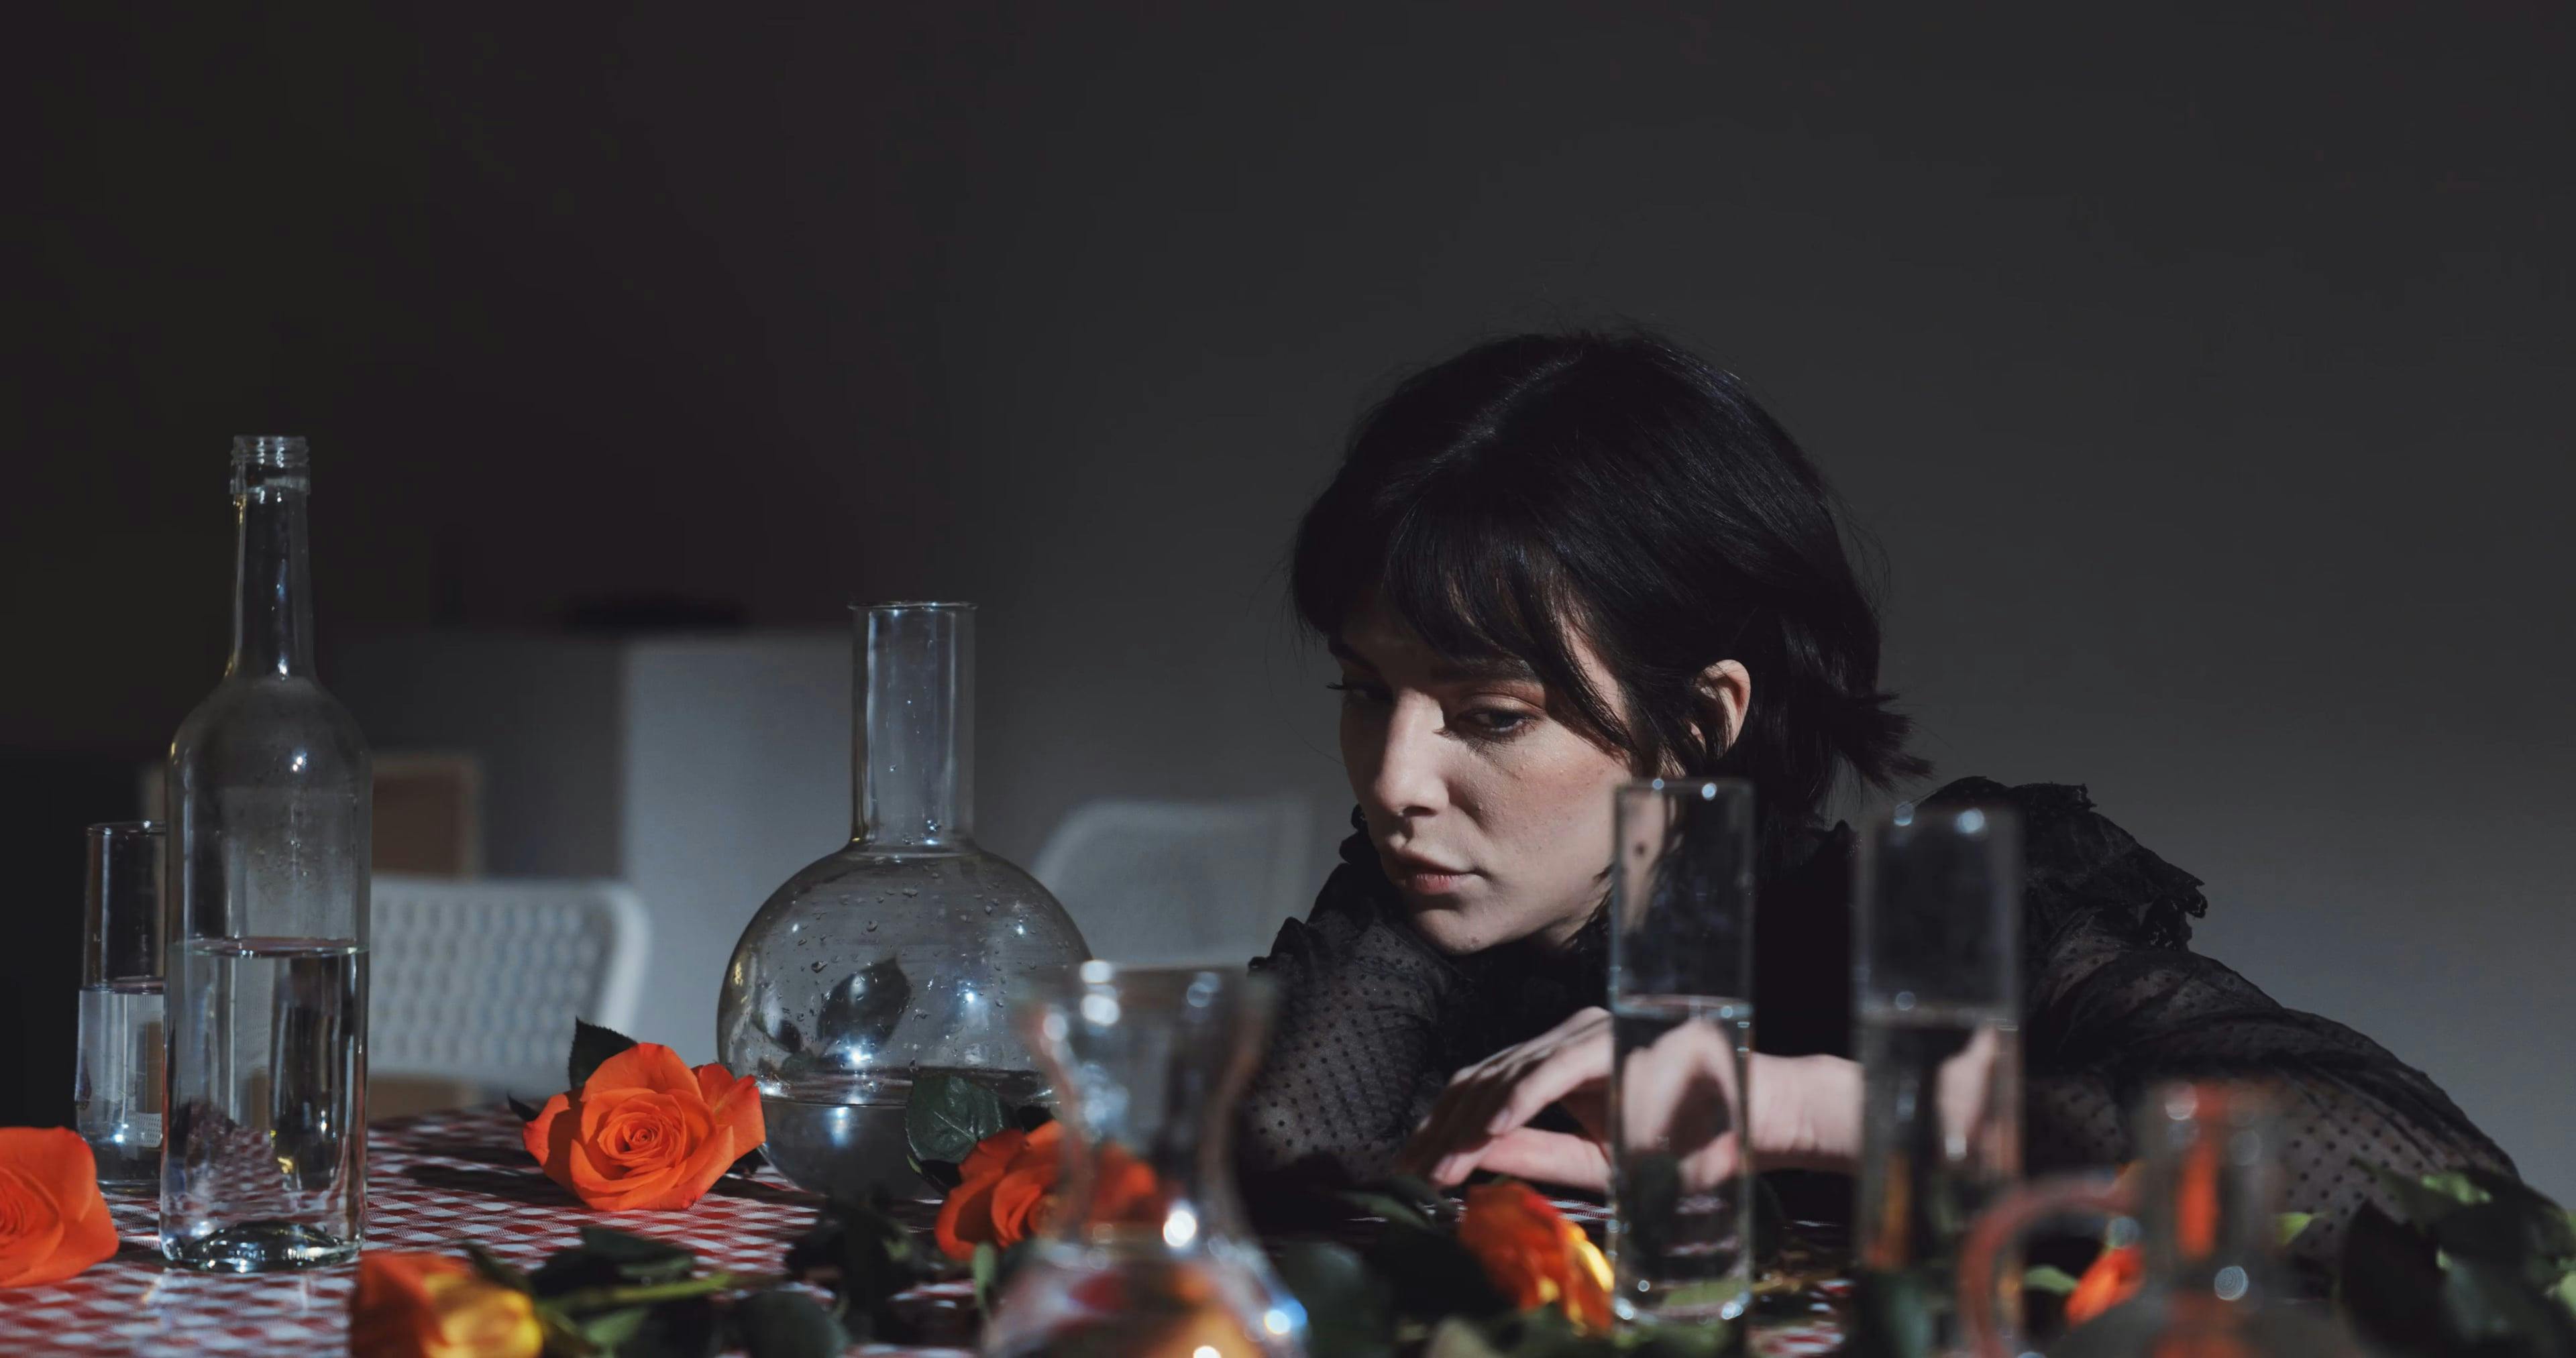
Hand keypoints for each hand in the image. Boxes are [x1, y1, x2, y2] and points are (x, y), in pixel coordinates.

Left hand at [1393, 1006, 1866, 1193]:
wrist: (1763, 1118)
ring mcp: (1590, 1031)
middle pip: (1481, 1077)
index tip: (1411, 1170)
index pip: (1483, 1087)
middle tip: (1407, 1173)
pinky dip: (1518, 1098)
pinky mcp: (1614, 1040)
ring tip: (1439, 1166)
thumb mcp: (1596, 1157)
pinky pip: (1554, 1069)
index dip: (1443, 1129)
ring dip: (1468, 1125)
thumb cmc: (1686, 1138)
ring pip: (1506, 1072)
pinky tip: (1490, 1133)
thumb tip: (1471, 1157)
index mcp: (1560, 1058)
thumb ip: (1536, 1150)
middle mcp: (1567, 1034)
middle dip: (1441, 1130)